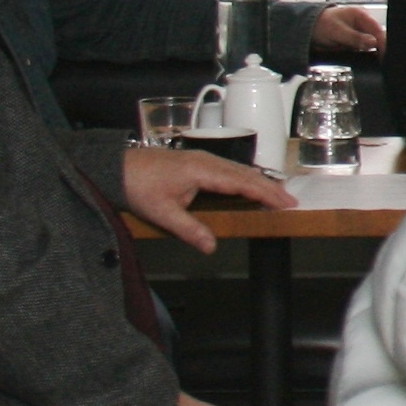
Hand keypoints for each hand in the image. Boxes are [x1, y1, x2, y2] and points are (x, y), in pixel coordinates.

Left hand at [119, 145, 293, 254]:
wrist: (114, 167)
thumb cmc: (137, 187)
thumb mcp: (162, 213)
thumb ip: (189, 230)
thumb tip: (211, 247)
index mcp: (202, 170)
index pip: (242, 182)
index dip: (266, 193)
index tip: (286, 203)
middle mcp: (207, 160)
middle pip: (246, 173)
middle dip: (270, 187)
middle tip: (291, 201)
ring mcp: (202, 158)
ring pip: (238, 169)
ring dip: (259, 181)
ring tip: (277, 194)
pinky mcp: (196, 161)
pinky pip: (228, 168)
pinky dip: (245, 178)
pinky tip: (249, 185)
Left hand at [312, 4, 384, 53]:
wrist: (309, 29)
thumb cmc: (320, 24)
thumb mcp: (337, 31)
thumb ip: (355, 37)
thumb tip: (373, 42)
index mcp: (361, 15)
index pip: (379, 30)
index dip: (383, 43)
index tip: (384, 55)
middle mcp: (364, 23)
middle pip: (378, 38)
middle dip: (379, 49)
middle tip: (380, 61)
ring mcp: (361, 32)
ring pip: (373, 45)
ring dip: (373, 53)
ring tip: (372, 60)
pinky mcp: (357, 41)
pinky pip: (366, 49)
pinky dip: (366, 54)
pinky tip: (367, 59)